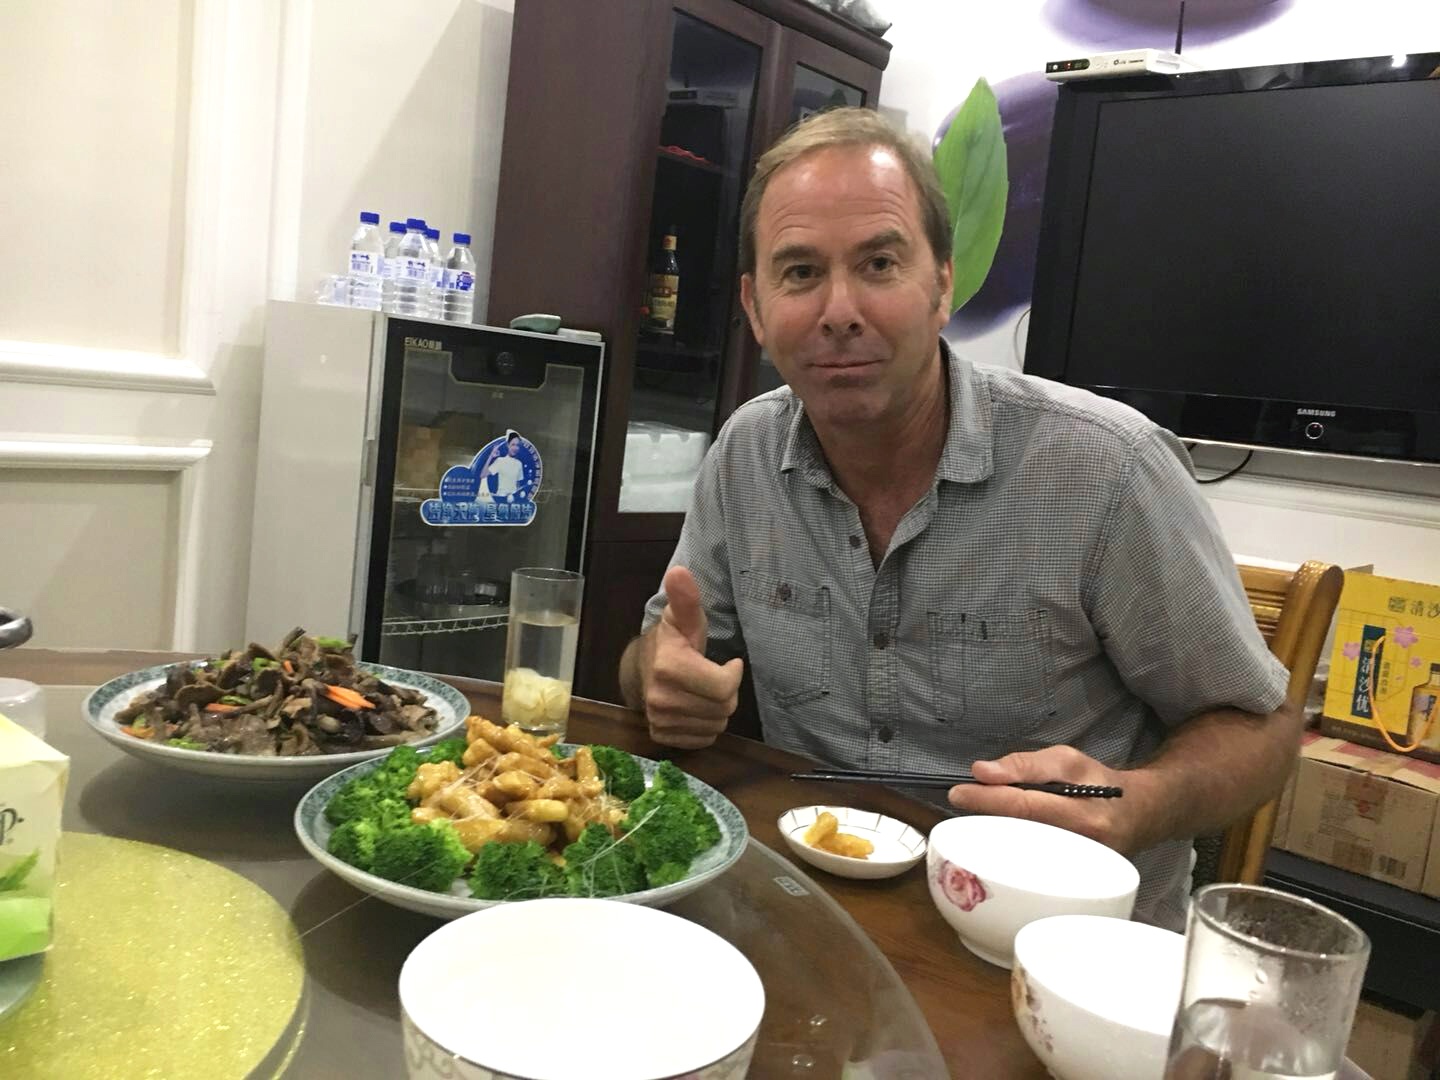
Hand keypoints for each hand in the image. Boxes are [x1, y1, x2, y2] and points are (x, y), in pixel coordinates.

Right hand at [642, 565, 743, 749]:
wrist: (640, 669)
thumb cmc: (671, 641)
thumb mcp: (682, 618)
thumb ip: (686, 599)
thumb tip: (679, 572)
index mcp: (669, 667)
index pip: (725, 688)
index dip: (733, 675)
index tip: (729, 663)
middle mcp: (661, 699)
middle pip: (723, 708)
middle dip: (726, 693)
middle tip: (713, 677)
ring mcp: (659, 720)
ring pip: (716, 725)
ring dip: (717, 710)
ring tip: (703, 691)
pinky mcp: (661, 736)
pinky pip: (703, 739)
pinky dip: (706, 725)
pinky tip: (695, 707)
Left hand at [945, 746, 1155, 854]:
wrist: (1138, 816)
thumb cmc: (1098, 784)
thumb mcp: (1067, 760)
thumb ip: (1025, 764)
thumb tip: (982, 772)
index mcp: (1083, 814)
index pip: (1025, 807)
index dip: (987, 800)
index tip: (957, 793)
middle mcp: (1082, 849)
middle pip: (1019, 837)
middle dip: (985, 820)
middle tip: (963, 803)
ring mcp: (1078, 872)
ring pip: (1023, 857)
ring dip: (995, 837)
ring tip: (980, 819)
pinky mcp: (1073, 884)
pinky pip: (1033, 869)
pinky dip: (1011, 853)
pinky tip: (1000, 840)